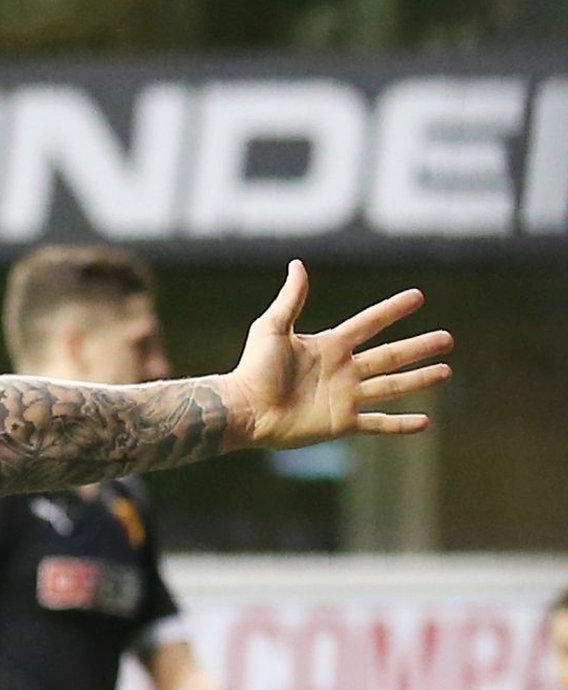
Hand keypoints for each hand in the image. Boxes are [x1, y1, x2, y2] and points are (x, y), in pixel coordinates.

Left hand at [222, 260, 452, 450]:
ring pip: (392, 386)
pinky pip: (378, 423)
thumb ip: (291, 298)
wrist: (244, 409)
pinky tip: (425, 422)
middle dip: (419, 347)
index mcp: (329, 345)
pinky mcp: (341, 423)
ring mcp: (344, 397)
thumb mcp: (272, 327)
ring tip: (447, 370)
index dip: (392, 310)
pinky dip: (401, 424)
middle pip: (390, 355)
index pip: (369, 323)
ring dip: (420, 379)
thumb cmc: (252, 368)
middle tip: (448, 338)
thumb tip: (298, 264)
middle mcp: (342, 370)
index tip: (418, 297)